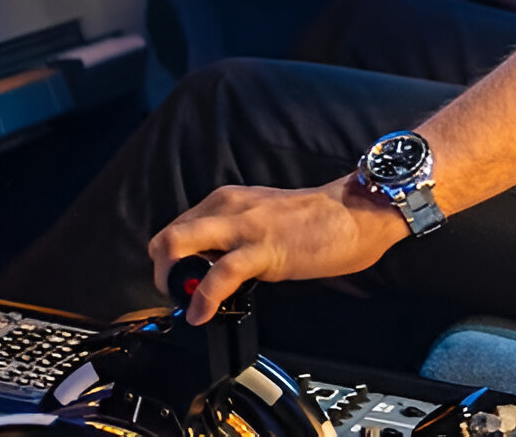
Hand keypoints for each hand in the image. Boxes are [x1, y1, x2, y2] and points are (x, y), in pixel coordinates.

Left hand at [148, 178, 409, 322]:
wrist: (353, 213)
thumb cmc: (314, 221)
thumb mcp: (261, 220)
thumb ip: (235, 237)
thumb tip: (213, 267)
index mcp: (225, 200)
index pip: (175, 228)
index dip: (170, 261)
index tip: (181, 283)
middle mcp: (226, 207)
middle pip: (166, 239)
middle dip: (163, 273)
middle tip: (178, 296)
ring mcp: (242, 227)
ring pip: (178, 247)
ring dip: (173, 283)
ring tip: (185, 304)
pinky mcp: (261, 249)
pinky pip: (218, 276)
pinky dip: (203, 300)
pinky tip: (201, 315)